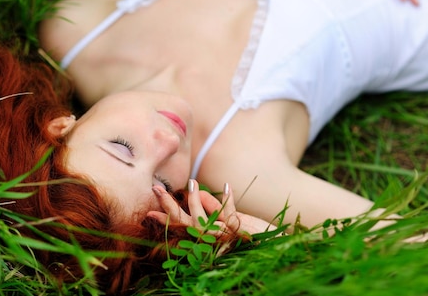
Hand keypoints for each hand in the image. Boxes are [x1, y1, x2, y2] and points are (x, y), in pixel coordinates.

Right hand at [148, 179, 274, 235]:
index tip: (149, 211)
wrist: (279, 245)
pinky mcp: (240, 234)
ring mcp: (226, 238)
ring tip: (193, 182)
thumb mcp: (230, 218)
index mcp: (210, 236)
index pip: (182, 227)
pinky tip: (228, 186)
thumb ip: (212, 207)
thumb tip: (195, 191)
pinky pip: (230, 217)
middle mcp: (214, 240)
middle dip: (170, 207)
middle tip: (157, 189)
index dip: (166, 219)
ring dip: (195, 201)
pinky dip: (227, 201)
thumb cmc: (254, 232)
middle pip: (185, 225)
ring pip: (201, 222)